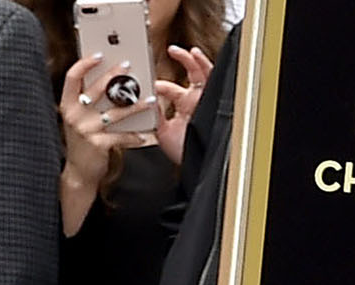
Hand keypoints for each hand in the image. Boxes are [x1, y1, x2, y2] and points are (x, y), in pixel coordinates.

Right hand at [56, 59, 142, 231]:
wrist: (79, 172)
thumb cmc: (83, 143)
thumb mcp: (79, 119)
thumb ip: (87, 103)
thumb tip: (109, 84)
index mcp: (67, 104)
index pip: (72, 77)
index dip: (84, 64)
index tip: (99, 55)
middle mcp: (73, 114)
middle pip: (96, 89)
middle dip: (114, 77)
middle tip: (129, 68)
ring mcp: (84, 129)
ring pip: (114, 112)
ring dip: (135, 106)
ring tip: (150, 101)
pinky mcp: (97, 144)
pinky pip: (121, 136)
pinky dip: (134, 136)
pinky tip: (145, 136)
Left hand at [153, 44, 210, 168]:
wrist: (196, 164)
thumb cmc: (184, 154)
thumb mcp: (162, 132)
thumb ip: (154, 114)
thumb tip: (143, 98)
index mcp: (184, 109)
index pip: (169, 89)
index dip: (157, 83)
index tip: (147, 82)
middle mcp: (195, 102)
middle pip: (185, 78)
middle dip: (174, 67)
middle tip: (162, 56)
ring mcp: (203, 100)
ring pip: (199, 73)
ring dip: (189, 59)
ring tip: (176, 50)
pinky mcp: (210, 98)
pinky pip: (210, 76)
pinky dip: (203, 63)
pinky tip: (194, 53)